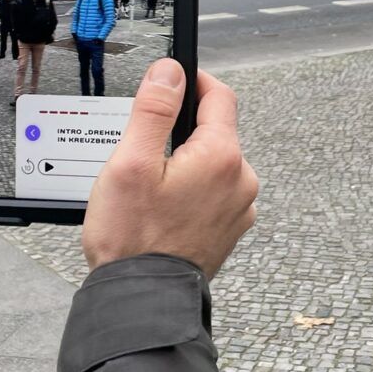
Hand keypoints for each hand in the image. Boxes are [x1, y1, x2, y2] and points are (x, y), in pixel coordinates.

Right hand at [81, 60, 257, 280]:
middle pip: (215, 131)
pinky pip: (213, 193)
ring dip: (186, 163)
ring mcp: (238, 208)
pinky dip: (191, 190)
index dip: (194, 81)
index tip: (173, 80)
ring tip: (149, 188)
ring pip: (213, 163)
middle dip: (182, 130)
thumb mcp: (131, 162)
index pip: (219, 96)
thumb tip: (170, 71)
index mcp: (222, 157)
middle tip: (144, 149)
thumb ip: (154, 109)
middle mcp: (241, 181)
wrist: (143, 300)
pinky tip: (162, 209)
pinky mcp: (229, 229)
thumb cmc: (133, 238)